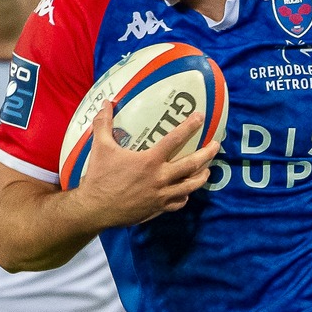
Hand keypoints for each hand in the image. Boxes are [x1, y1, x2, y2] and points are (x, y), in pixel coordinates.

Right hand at [76, 104, 217, 228]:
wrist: (96, 208)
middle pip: (191, 165)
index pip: (175, 140)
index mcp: (150, 161)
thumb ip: (104, 124)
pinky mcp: (158, 209)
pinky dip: (185, 196)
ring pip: (190, 186)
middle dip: (207, 154)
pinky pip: (178, 203)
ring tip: (207, 170)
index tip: (200, 117)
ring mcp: (161, 195)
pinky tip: (186, 192)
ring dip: (201, 177)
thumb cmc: (99, 177)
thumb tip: (105, 103)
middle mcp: (160, 178)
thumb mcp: (101, 148)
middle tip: (216, 146)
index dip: (189, 126)